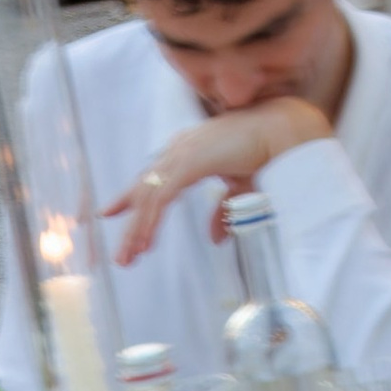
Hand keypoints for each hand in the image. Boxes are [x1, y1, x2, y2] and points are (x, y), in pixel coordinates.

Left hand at [103, 98, 332, 260]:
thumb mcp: (239, 187)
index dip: (129, 195)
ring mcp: (182, 153)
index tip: (109, 212)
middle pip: (145, 188)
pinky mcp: (188, 163)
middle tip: (122, 255)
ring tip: (130, 258)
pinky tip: (146, 243)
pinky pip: (160, 198)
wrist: (281, 133)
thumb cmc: (265, 152)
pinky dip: (150, 222)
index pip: (152, 174)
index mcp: (189, 148)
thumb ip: (222, 211)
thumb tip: (214, 239)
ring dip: (137, 230)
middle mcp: (179, 148)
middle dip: (131, 222)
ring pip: (148, 197)